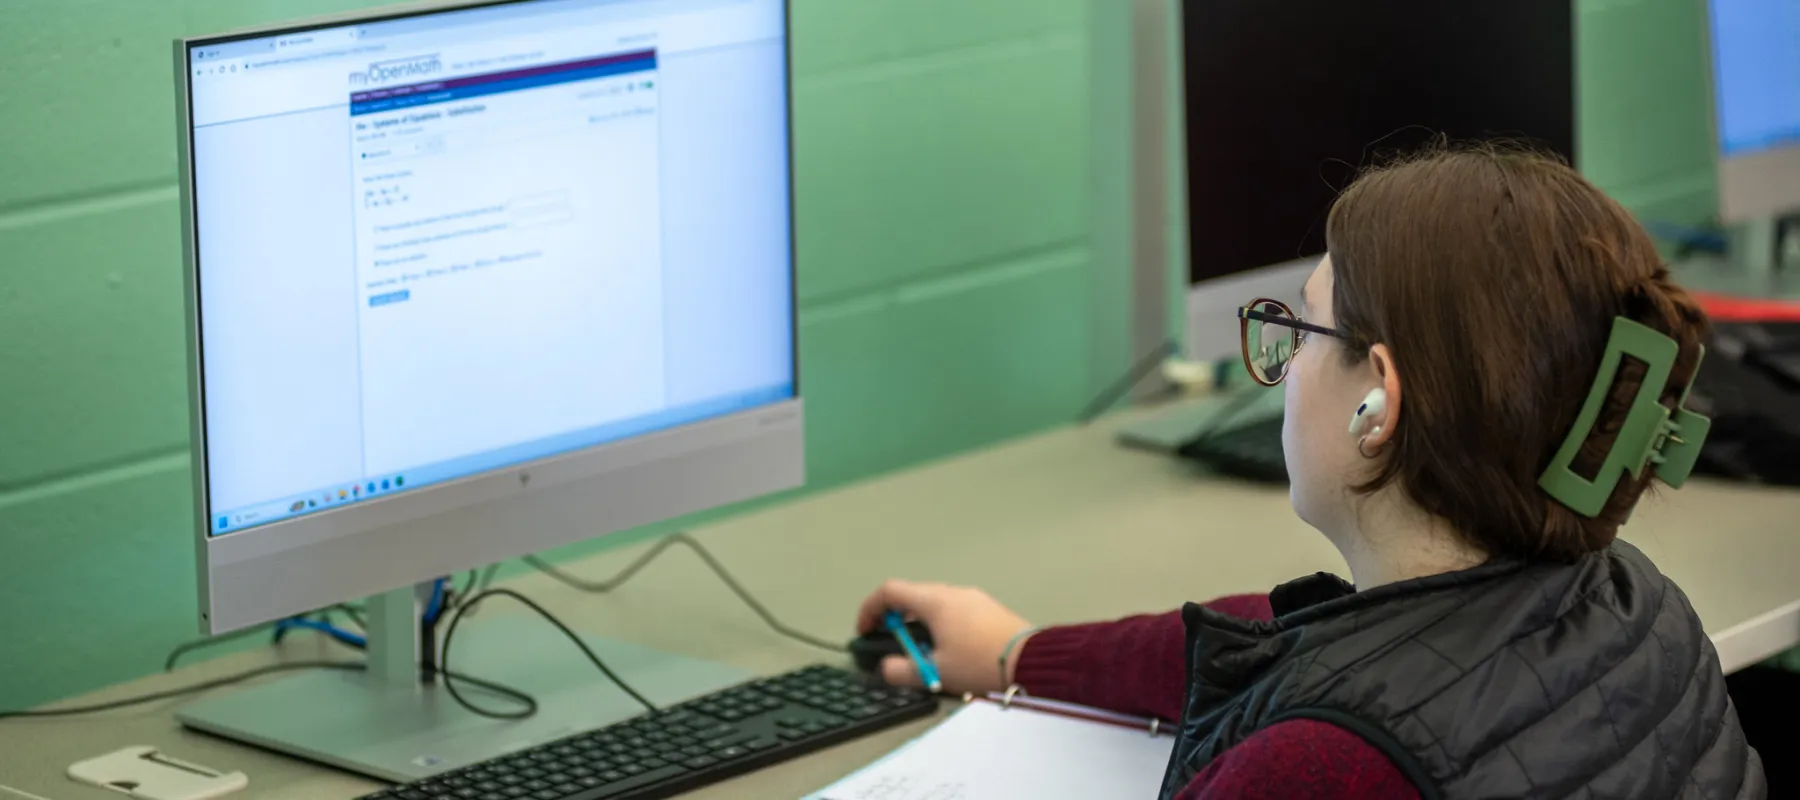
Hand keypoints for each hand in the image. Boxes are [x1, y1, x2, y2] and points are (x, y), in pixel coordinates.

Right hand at [854, 579, 1034, 694]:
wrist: (1032, 661)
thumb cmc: (980, 663)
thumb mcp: (935, 672)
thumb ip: (902, 670)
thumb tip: (886, 667)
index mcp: (934, 601)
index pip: (889, 592)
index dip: (870, 609)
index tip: (865, 631)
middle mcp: (952, 592)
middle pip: (911, 595)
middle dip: (893, 617)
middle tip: (889, 642)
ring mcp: (972, 598)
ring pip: (933, 602)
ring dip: (917, 621)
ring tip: (919, 650)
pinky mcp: (988, 608)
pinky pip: (952, 609)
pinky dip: (938, 622)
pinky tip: (946, 648)